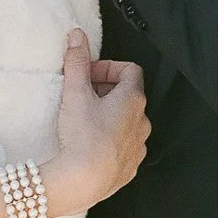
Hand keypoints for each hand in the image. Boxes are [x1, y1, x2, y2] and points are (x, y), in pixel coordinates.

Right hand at [44, 29, 150, 213]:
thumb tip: (77, 36)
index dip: (108, 67)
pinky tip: (90, 144)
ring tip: (84, 121)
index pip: (130, 70)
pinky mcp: (130, 166)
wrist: (84, 181)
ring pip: (127, 122)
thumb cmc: (82, 136)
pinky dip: (110, 139)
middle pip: (128, 95)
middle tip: (81, 95)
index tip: (88, 74)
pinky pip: (124, 146)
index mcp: (133, 100)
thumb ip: (77, 61)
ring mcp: (138, 146)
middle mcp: (142, 122)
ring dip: (108, 116)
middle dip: (104, 91)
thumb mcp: (75, 92)